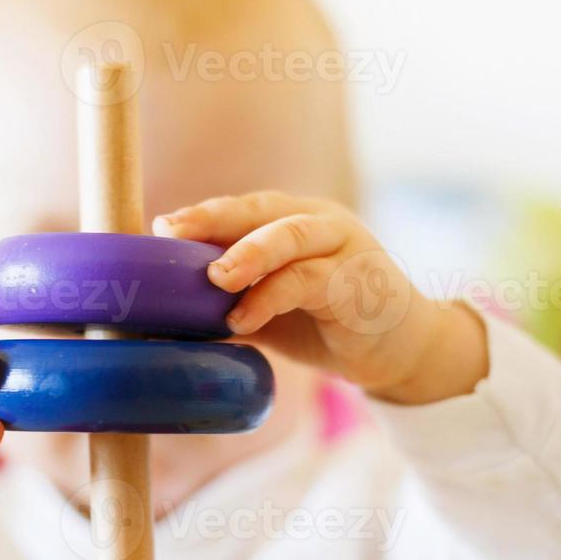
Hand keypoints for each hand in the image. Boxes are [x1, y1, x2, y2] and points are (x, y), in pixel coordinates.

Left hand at [153, 191, 488, 404]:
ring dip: (247, 254)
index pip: (243, 209)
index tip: (159, 228)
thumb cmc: (326, 324)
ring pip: (290, 236)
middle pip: (262, 210)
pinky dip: (271, 297)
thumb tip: (162, 313)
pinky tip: (243, 319)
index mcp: (295, 220)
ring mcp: (344, 247)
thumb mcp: (270, 307)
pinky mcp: (359, 281)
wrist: (401, 350)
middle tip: (171, 232)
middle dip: (213, 218)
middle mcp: (319, 223)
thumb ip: (231, 298)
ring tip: (214, 279)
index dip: (202, 215)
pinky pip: (309, 280)